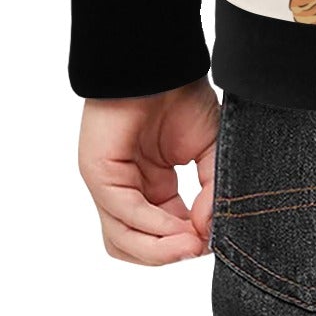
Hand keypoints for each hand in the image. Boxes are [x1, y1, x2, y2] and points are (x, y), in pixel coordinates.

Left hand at [77, 76, 220, 264]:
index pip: (165, 234)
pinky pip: (123, 213)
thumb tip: (209, 231)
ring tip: (189, 245)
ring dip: (158, 251)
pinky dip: (152, 225)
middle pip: (139, 246)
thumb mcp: (211, 150)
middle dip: (171, 253)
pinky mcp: (99, 175)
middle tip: (201, 248)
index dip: (188, 244)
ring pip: (123, 240)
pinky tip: (176, 225)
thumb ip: (212, 191)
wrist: (160, 62)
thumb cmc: (182, 97)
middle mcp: (129, 191)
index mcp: (154, 187)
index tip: (215, 240)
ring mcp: (110, 185)